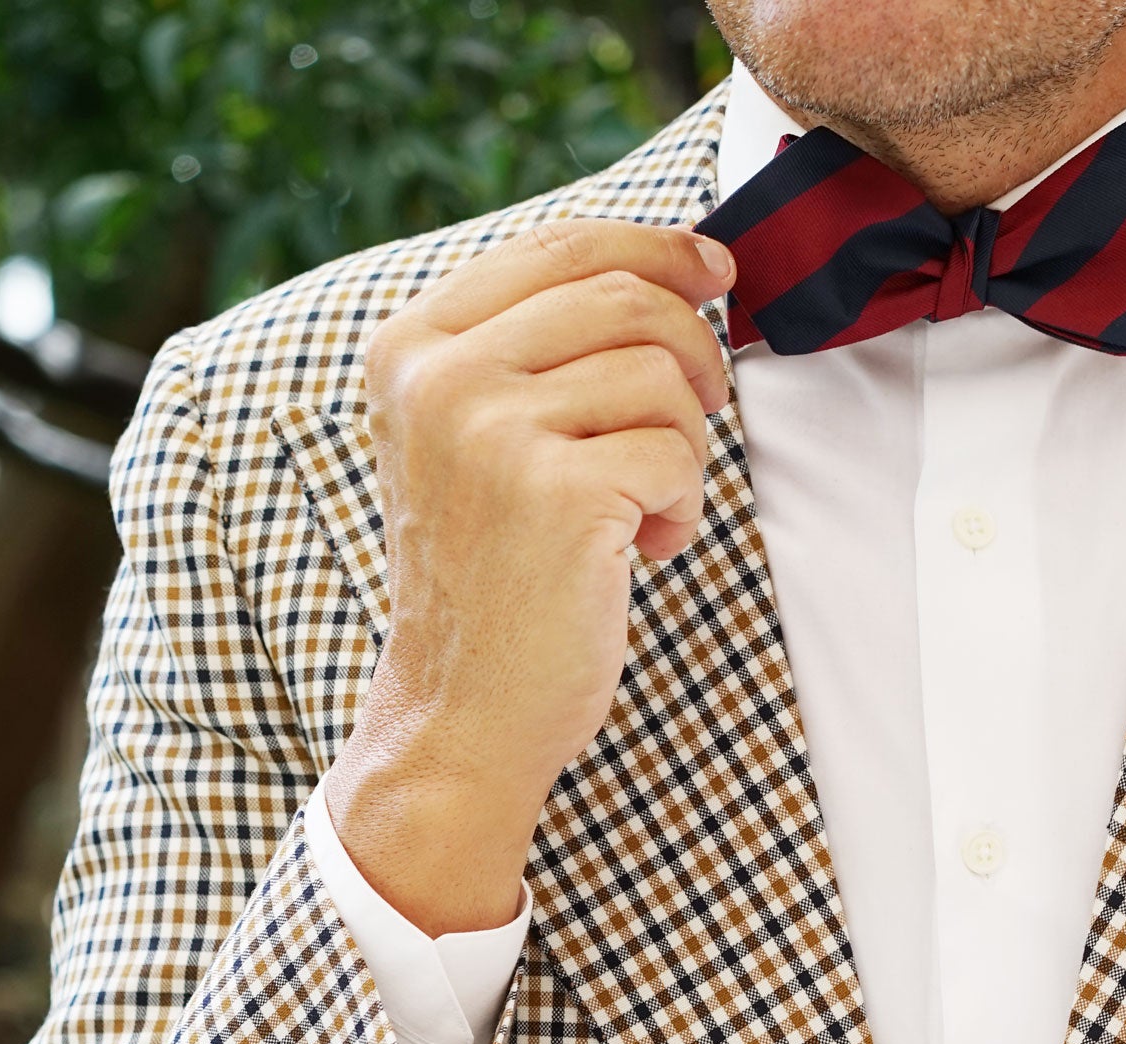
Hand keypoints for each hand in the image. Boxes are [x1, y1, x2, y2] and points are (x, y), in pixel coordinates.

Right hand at [327, 219, 736, 934]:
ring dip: (684, 446)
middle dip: (692, 350)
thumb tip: (669, 267)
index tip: (714, 268)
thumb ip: (528, 352)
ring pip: (659, 374)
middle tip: (704, 409)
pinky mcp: (559, 494)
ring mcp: (494, 432)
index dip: (654, 246)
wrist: (459, 714)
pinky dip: (683, 506)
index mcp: (411, 347)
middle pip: (623, 296)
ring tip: (648, 509)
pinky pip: (676, 454)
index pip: (557, 246)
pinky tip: (647, 551)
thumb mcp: (471, 442)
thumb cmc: (489, 583)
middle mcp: (440, 376)